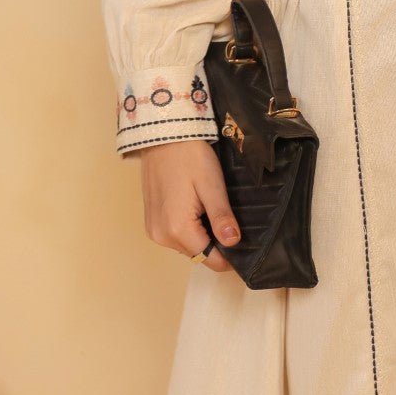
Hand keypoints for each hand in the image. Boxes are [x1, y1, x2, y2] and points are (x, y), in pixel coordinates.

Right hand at [138, 138, 241, 273]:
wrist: (163, 135)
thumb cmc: (189, 156)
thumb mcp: (211, 184)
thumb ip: (221, 217)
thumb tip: (233, 243)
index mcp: (177, 229)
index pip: (210, 259)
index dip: (230, 256)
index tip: (245, 246)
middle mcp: (161, 236)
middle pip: (198, 254)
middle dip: (216, 243)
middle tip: (230, 220)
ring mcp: (153, 230)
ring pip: (187, 245)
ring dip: (202, 235)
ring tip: (213, 209)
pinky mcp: (151, 221)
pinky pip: (175, 234)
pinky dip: (189, 228)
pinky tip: (197, 207)